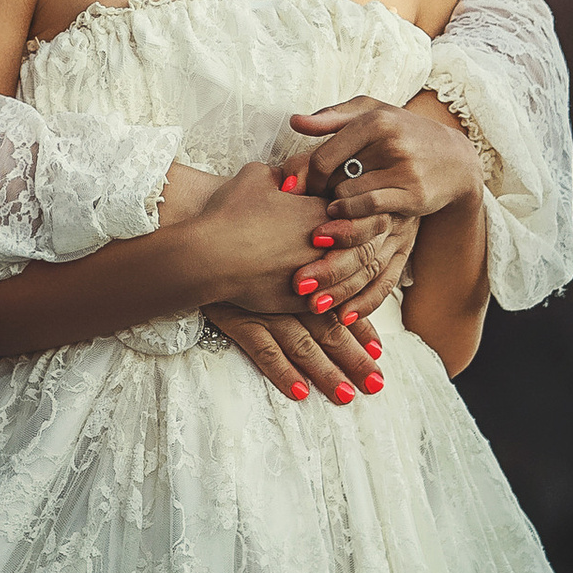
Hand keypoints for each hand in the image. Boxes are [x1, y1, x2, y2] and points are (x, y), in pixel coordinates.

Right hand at [205, 198, 412, 409]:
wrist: (195, 227)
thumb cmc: (227, 204)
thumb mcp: (261, 179)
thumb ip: (285, 180)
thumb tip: (294, 175)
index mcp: (315, 245)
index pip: (350, 281)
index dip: (364, 311)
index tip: (377, 340)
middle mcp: (303, 279)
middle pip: (335, 323)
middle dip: (356, 357)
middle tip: (377, 382)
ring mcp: (275, 302)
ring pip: (308, 343)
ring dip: (330, 372)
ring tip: (349, 397)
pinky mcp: (247, 317)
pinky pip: (267, 350)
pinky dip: (283, 372)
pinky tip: (298, 394)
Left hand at [291, 94, 489, 228]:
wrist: (456, 159)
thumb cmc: (405, 132)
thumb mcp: (372, 114)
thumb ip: (331, 117)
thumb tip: (295, 122)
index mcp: (375, 120)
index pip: (323, 156)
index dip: (309, 176)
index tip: (308, 184)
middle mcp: (390, 143)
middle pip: (333, 179)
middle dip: (323, 191)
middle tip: (323, 194)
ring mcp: (404, 171)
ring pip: (348, 197)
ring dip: (339, 203)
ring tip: (341, 201)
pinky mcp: (414, 196)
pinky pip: (369, 210)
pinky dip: (353, 214)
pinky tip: (350, 210)